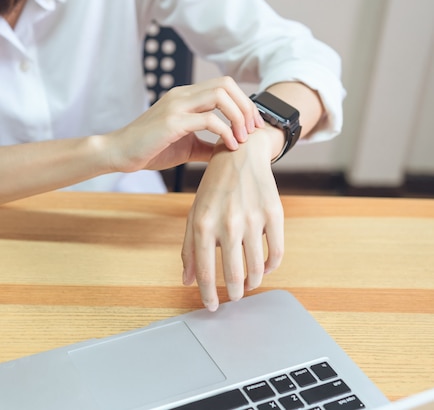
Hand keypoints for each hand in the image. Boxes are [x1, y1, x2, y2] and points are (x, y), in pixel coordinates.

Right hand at [106, 76, 263, 172]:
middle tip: (253, 130)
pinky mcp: (172, 122)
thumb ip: (207, 145)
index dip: (244, 103)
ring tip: (242, 138)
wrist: (118, 152)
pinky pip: (208, 119)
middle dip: (246, 106)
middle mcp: (182, 95)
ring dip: (238, 116)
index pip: (224, 86)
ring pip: (220, 95)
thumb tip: (228, 151)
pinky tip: (228, 146)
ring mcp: (177, 106)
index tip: (253, 126)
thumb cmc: (148, 149)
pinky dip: (225, 132)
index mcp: (185, 97)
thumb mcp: (186, 146)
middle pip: (226, 84)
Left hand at [181, 131, 283, 310]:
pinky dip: (270, 267)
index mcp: (203, 225)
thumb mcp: (194, 214)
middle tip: (233, 298)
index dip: (208, 296)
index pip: (206, 273)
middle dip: (233, 294)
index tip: (211, 308)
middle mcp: (228, 224)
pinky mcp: (274, 214)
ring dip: (252, 283)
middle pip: (233, 276)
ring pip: (256, 269)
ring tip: (247, 285)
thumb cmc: (213, 188)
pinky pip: (276, 253)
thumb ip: (189, 248)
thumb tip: (187, 281)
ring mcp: (253, 219)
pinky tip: (263, 269)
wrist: (241, 155)